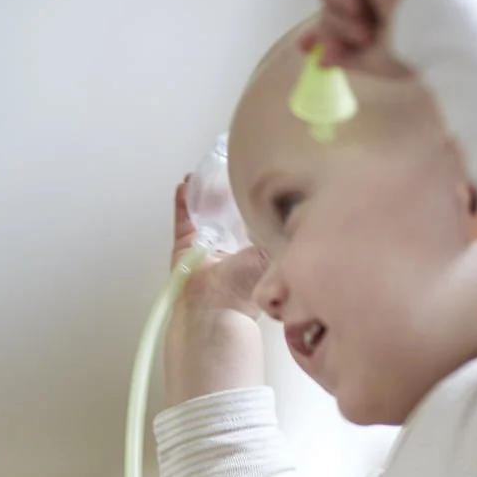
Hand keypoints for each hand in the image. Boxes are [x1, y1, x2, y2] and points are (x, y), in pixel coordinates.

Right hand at [173, 179, 267, 319]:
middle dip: (227, 193)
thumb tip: (293, 217)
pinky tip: (186, 183)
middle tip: (229, 170)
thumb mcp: (273, 257)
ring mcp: (205, 245)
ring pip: (204, 212)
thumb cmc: (246, 288)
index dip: (255, 202)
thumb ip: (281, 237)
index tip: (258, 180)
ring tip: (206, 171)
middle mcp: (229, 247)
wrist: (215, 307)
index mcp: (252, 252)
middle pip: (227, 213)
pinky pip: (183, 218)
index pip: (254, 221)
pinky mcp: (184, 245)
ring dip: (204, 192)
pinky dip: (183, 201)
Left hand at [305, 0, 433, 76]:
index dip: (326, 32)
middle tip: (335, 51)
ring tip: (363, 33)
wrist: (435, 21)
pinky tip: (356, 9)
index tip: (307, 49)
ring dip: (338, 22)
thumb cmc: (414, 45)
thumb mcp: (376, 60)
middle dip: (328, 32)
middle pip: (335, 11)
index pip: (348, 19)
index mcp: (389, 14)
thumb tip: (321, 59)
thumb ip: (347, 57)